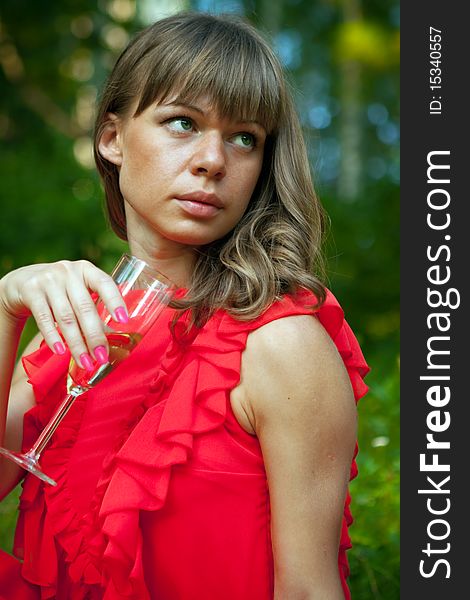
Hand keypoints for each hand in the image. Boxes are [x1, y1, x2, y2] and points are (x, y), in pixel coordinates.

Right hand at [0, 260, 127, 369]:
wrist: (21, 282)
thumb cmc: (60, 291)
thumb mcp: (77, 292)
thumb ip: (94, 311)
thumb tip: (113, 339)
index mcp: (86, 270)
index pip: (104, 283)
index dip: (115, 301)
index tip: (124, 321)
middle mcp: (68, 271)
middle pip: (84, 307)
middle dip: (94, 335)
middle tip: (102, 357)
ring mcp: (48, 280)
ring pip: (66, 317)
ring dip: (76, 343)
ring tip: (84, 362)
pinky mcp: (31, 291)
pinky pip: (44, 319)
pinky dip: (53, 337)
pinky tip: (61, 352)